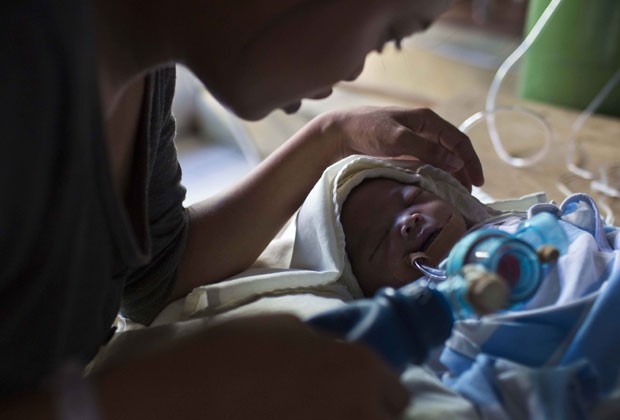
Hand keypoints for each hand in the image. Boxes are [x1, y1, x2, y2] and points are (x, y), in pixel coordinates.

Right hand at [95, 315, 408, 419]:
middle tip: (333, 402)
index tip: (359, 387)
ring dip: (344, 418)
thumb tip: (333, 354)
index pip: (397, 393)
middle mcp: (360, 413)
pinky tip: (290, 417)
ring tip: (308, 410)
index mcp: (361, 370)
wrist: (184, 398)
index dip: (378, 388)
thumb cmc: (235, 352)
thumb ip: (324, 344)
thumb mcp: (285, 326)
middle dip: (366, 410)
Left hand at [319, 106, 483, 190]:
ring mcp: (415, 144)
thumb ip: (426, 149)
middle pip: (453, 153)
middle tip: (467, 196)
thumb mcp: (397, 138)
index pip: (459, 141)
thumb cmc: (366, 130)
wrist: (339, 134)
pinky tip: (437, 192)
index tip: (477, 182)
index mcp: (428, 121)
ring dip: (451, 178)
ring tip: (455, 197)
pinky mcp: (405, 156)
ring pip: (441, 162)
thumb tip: (456, 162)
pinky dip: (435, 179)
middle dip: (463, 173)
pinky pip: (427, 167)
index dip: (471, 161)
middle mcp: (425, 131)